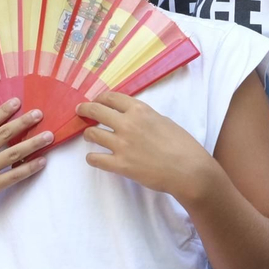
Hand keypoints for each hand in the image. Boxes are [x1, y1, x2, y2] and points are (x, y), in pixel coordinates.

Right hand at [0, 99, 51, 230]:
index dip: (4, 110)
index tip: (18, 101)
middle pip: (4, 134)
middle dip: (24, 122)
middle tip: (39, 113)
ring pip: (13, 153)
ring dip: (33, 143)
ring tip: (49, 136)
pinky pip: (14, 175)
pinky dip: (30, 167)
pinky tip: (42, 161)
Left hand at [77, 92, 218, 202]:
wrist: (189, 171)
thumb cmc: (182, 145)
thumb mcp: (163, 121)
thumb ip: (144, 117)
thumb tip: (132, 118)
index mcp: (140, 110)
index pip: (111, 98)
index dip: (100, 98)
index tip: (96, 101)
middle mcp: (127, 123)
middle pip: (95, 111)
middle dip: (85, 110)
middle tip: (80, 111)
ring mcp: (121, 144)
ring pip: (91, 134)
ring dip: (88, 134)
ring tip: (90, 136)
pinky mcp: (120, 165)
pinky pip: (95, 159)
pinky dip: (92, 158)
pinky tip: (94, 158)